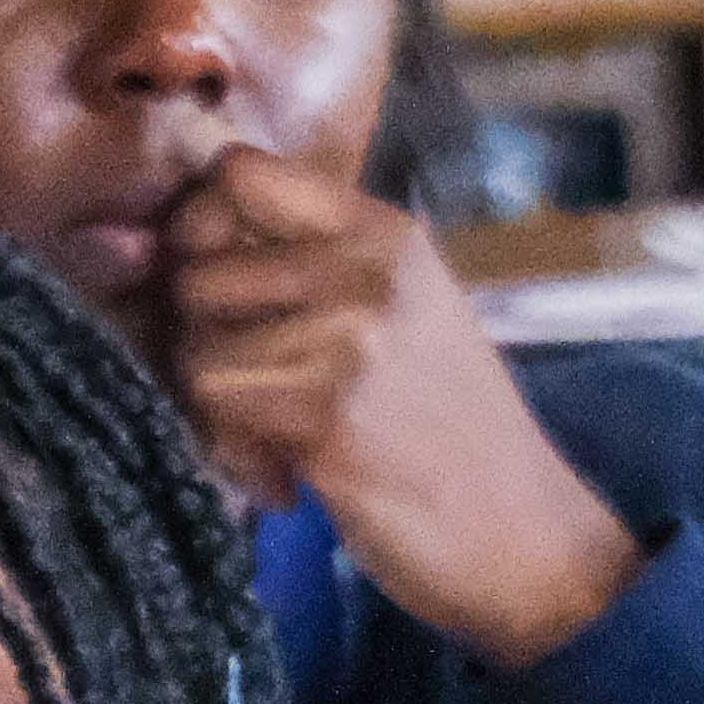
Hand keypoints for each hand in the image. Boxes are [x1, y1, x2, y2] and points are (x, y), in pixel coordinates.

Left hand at [154, 142, 642, 672]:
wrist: (520, 531)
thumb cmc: (452, 428)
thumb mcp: (406, 311)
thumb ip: (318, 263)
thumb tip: (184, 238)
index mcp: (383, 232)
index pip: (240, 172)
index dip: (201, 225)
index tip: (219, 280)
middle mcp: (364, 270)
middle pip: (199, 268)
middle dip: (205, 336)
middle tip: (254, 388)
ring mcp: (347, 341)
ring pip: (197, 346)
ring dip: (219, 408)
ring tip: (278, 440)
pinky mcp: (323, 417)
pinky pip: (217, 410)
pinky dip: (235, 453)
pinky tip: (286, 478)